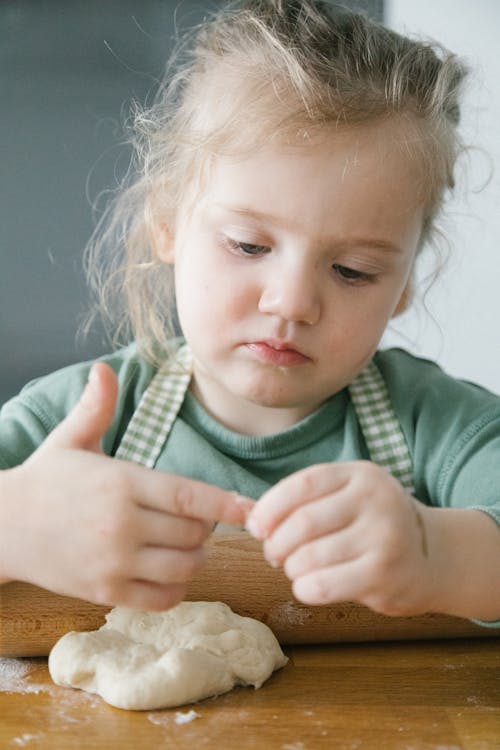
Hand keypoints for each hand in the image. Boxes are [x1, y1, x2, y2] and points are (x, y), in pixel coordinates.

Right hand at [0, 363, 253, 609]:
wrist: (1, 527)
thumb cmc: (45, 480)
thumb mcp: (70, 440)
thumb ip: (96, 407)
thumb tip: (104, 368)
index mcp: (121, 482)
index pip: (189, 495)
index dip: (227, 503)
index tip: (252, 508)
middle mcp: (121, 524)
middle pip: (194, 533)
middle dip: (204, 527)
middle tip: (194, 519)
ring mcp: (113, 562)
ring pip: (184, 568)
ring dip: (194, 558)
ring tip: (182, 545)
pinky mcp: (106, 592)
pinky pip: (162, 599)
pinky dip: (175, 588)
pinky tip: (165, 571)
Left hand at [246, 461, 435, 616]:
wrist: (431, 557)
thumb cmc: (371, 524)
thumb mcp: (347, 496)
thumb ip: (305, 500)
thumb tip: (248, 515)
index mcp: (361, 475)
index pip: (303, 484)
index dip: (270, 507)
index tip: (256, 527)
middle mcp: (376, 501)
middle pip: (302, 523)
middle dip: (276, 543)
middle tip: (273, 554)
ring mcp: (383, 538)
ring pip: (309, 558)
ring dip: (291, 568)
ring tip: (295, 568)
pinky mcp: (384, 576)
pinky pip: (322, 586)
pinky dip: (304, 589)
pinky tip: (308, 586)